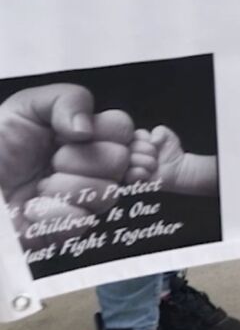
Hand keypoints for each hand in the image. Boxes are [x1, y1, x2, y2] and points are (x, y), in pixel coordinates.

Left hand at [0, 85, 133, 248]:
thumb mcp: (25, 108)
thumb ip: (67, 100)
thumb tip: (87, 128)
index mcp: (88, 134)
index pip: (123, 128)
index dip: (113, 133)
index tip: (83, 137)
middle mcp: (94, 165)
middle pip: (121, 161)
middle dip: (80, 159)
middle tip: (52, 161)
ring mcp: (84, 199)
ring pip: (106, 194)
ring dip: (64, 188)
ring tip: (39, 186)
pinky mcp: (69, 229)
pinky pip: (80, 222)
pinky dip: (50, 213)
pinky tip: (33, 208)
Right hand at [134, 125, 215, 195]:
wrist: (177, 168)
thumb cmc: (170, 151)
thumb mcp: (168, 136)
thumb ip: (160, 131)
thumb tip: (153, 140)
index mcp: (135, 140)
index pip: (134, 135)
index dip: (147, 140)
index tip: (155, 144)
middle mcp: (129, 153)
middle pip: (132, 147)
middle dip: (149, 151)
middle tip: (156, 155)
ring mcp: (128, 165)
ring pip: (131, 160)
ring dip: (148, 162)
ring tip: (154, 164)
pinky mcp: (131, 178)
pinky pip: (130, 174)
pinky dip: (142, 172)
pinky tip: (149, 172)